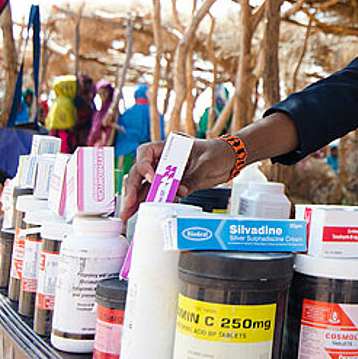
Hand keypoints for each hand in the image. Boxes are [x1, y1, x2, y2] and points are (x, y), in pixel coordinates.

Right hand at [120, 138, 236, 219]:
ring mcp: (166, 172)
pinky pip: (157, 193)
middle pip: (141, 170)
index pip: (147, 152)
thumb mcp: (207, 163)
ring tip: (128, 213)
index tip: (150, 178)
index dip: (144, 165)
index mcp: (170, 146)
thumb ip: (192, 178)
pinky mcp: (172, 185)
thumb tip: (179, 192)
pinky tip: (139, 212)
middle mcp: (164, 158)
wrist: (229, 160)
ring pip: (145, 184)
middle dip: (133, 187)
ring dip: (136, 198)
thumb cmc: (218, 153)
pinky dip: (148, 202)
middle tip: (129, 202)